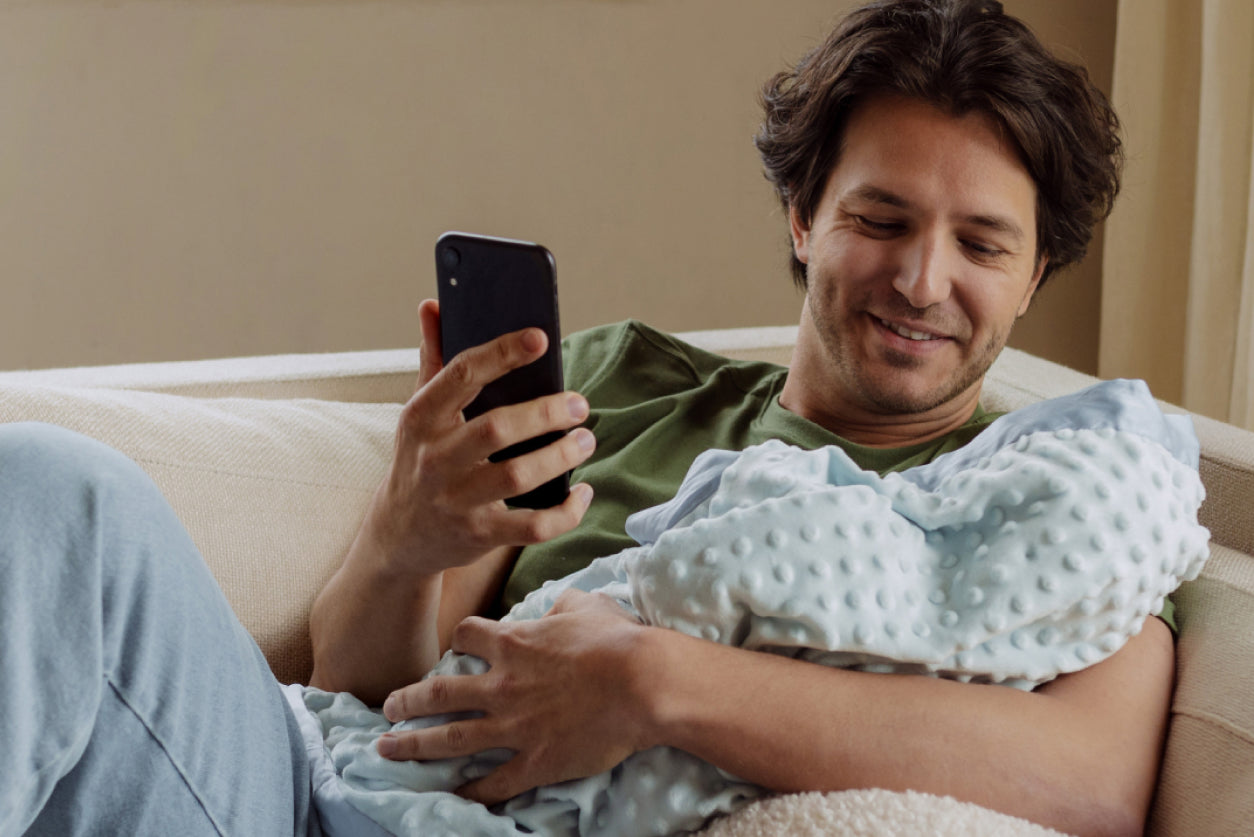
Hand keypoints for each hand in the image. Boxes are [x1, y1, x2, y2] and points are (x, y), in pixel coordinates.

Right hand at [367, 299, 595, 575]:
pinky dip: (565, 512)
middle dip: (546, 412)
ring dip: (561, 456)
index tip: (541, 339)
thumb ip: (433, 358)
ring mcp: (456, 500)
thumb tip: (433, 304)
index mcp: (421, 417)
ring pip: (517, 477)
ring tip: (585, 440)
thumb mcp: (419, 412)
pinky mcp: (479, 535)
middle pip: (497, 429)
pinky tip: (581, 491)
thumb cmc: (421, 459)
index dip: (502, 353)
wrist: (399, 537)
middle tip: (579, 405)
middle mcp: (435, 459)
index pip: (461, 374)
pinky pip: (531, 527)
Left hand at [377, 590, 655, 804]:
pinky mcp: (535, 761)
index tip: (453, 647)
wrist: (642, 684)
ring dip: (414, 745)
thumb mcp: (587, 606)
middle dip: (407, 701)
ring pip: (450, 739)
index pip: (466, 636)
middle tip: (387, 708)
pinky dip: (472, 791)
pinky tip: (455, 795)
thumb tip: (558, 604)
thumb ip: (563, 604)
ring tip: (388, 748)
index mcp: (513, 644)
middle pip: (438, 692)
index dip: (457, 640)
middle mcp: (502, 685)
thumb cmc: (618, 640)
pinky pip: (494, 782)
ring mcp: (514, 727)